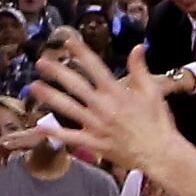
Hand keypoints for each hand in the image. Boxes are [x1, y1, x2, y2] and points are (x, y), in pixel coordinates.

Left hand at [29, 39, 188, 175]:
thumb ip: (141, 69)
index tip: (68, 41)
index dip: (81, 52)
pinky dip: (55, 133)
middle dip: (57, 72)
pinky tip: (40, 127)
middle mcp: (103, 107)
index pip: (95, 67)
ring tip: (34, 87)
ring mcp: (97, 125)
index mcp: (117, 92)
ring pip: (68, 108)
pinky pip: (71, 137)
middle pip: (76, 85)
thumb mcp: (153, 92)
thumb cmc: (158, 123)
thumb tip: (138, 47)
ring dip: (50, 97)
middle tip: (41, 62)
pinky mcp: (95, 143)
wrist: (161, 154)